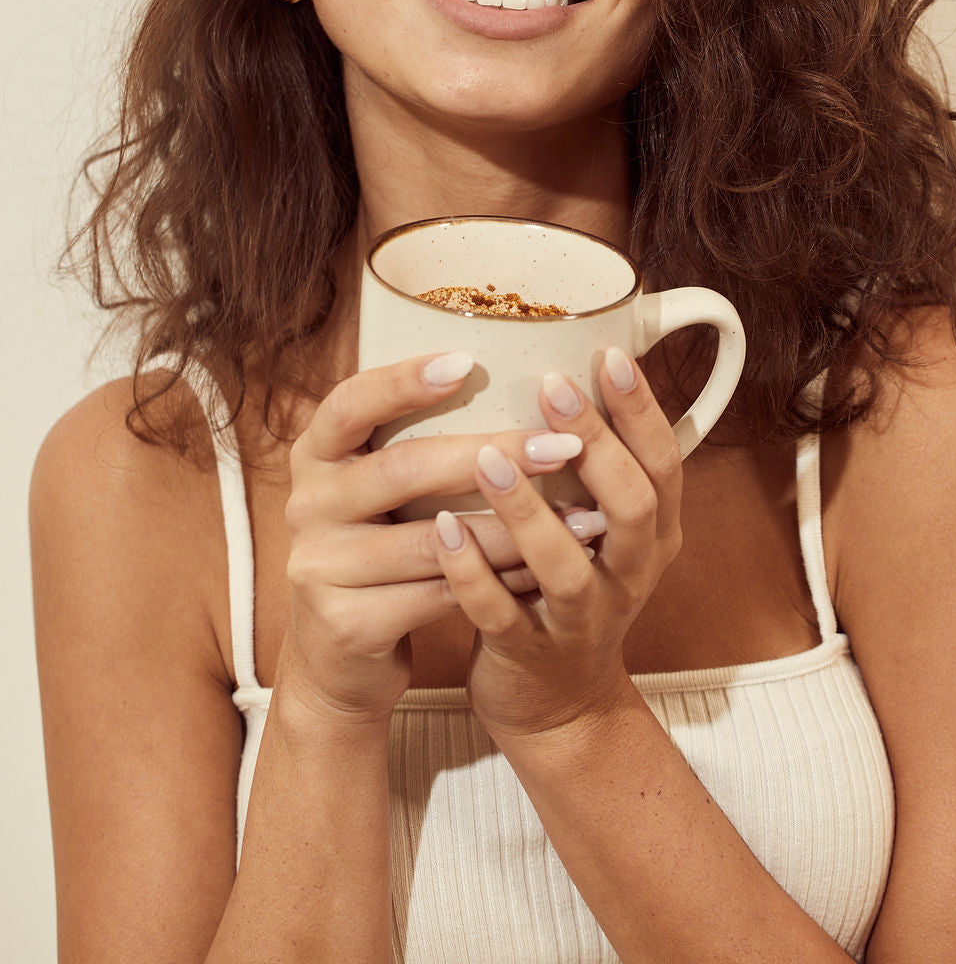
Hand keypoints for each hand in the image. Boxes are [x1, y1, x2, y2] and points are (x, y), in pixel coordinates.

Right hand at [279, 351, 593, 725]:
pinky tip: (545, 570)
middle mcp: (308, 503)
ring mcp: (320, 565)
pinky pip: (440, 594)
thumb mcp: (376, 490)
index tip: (468, 360)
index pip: (351, 402)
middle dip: (494, 453)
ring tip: (582, 517)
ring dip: (515, 527)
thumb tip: (521, 384)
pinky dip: (499, 581)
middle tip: (565, 444)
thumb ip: (414, 443)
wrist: (337, 660)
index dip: (404, 381)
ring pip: (434, 540)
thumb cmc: (379, 551)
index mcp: (316, 454)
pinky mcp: (346, 622)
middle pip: (405, 467)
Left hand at [431, 348, 683, 741]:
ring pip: (566, 568)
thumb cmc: (568, 581)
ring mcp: (582, 620)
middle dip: (595, 444)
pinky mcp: (530, 655)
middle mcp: (628, 575)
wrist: (557, 702)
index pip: (665, 463)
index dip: (641, 409)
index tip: (608, 353)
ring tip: (487, 454)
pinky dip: (472, 572)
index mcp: (652, 533)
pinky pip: (501, 616)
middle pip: (631, 508)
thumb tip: (568, 351)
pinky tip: (440, 529)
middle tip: (551, 384)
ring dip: (527, 509)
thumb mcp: (600, 523)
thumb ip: (593, 458)